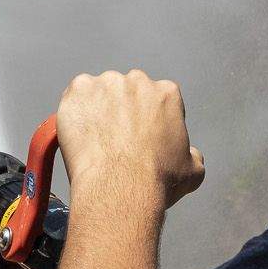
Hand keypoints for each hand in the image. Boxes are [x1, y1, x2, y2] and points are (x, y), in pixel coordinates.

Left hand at [55, 70, 205, 204]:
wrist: (121, 187)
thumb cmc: (156, 180)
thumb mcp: (192, 170)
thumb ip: (192, 154)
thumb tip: (190, 154)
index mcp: (167, 93)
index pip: (157, 98)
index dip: (148, 118)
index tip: (139, 135)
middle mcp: (137, 80)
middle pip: (126, 92)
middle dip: (121, 110)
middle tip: (115, 138)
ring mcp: (106, 83)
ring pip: (99, 93)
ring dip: (97, 109)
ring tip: (95, 140)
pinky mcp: (79, 90)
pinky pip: (74, 96)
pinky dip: (75, 111)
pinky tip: (79, 133)